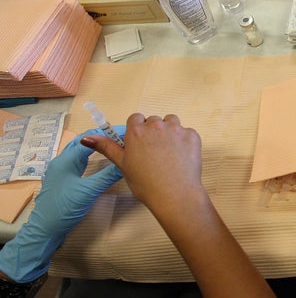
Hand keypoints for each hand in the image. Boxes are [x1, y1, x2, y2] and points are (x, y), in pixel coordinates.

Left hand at [0, 130, 122, 282]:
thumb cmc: (64, 209)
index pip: (90, 139)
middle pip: (84, 141)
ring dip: (98, 144)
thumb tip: (127, 162)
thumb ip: (108, 175)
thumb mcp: (89, 191)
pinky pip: (80, 159)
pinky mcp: (64, 177)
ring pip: (81, 149)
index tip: (127, 134)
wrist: (45, 230)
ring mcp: (62, 169)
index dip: (109, 134)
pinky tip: (103, 157)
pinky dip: (93, 154)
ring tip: (116, 144)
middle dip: (103, 136)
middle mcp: (62, 160)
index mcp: (66, 160)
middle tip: (123, 137)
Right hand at [82, 114, 203, 215]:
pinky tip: (181, 157)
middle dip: (153, 132)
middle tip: (153, 152)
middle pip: (154, 121)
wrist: (174, 193)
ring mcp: (176, 129)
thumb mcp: (122, 164)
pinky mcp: (192, 135)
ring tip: (168, 153)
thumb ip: (106, 147)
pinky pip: (186, 132)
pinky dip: (184, 141)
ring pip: (171, 122)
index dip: (137, 129)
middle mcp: (156, 125)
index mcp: (136, 131)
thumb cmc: (145, 182)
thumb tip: (86, 138)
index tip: (139, 142)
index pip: (135, 118)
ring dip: (169, 132)